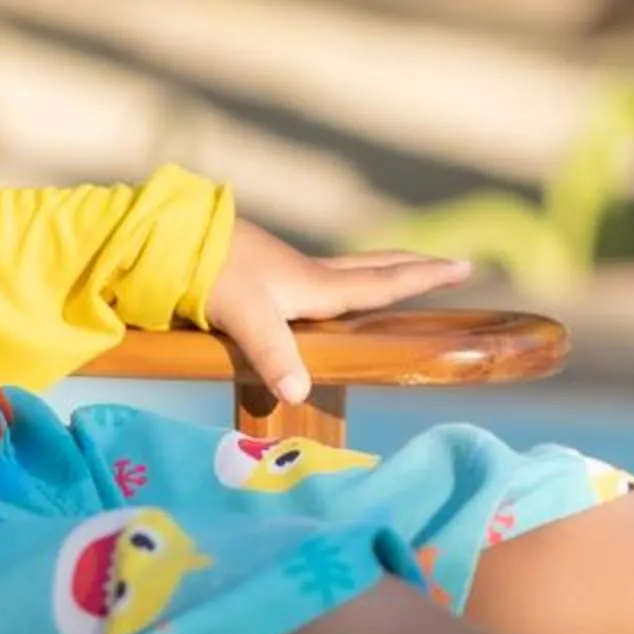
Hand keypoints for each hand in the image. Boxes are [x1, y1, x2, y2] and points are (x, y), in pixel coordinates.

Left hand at [202, 219, 469, 404]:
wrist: (169, 240)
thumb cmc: (211, 276)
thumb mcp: (245, 317)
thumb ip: (273, 354)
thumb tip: (300, 393)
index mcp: (317, 286)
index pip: (384, 282)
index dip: (424, 277)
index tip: (464, 265)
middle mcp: (310, 275)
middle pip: (375, 267)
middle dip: (413, 267)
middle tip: (449, 264)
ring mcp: (288, 270)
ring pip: (349, 269)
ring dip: (380, 270)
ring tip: (399, 273)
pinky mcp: (266, 273)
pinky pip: (321, 277)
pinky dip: (344, 280)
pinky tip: (324, 291)